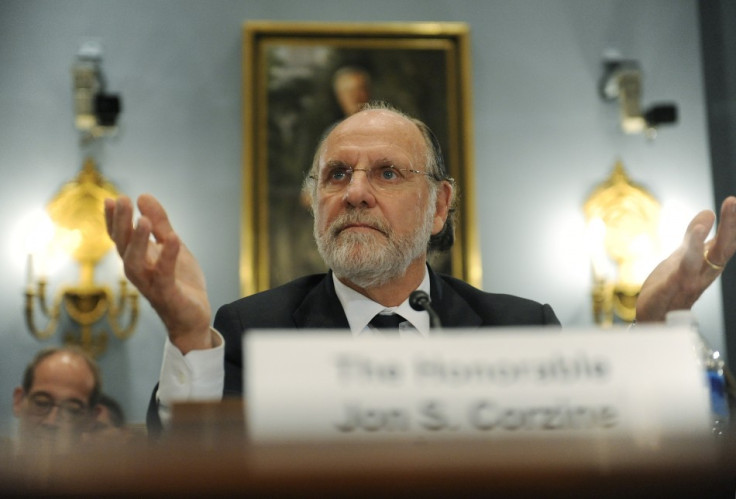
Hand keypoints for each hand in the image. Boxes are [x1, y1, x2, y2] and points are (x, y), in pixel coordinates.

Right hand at [105, 194, 212, 352]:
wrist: (192, 317)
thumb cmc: (179, 281)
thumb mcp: (171, 246)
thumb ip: (160, 224)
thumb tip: (142, 195)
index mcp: (138, 259)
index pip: (119, 237)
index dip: (113, 219)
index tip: (110, 199)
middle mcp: (139, 272)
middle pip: (123, 246)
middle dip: (121, 223)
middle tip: (121, 200)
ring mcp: (151, 284)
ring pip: (135, 263)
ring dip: (137, 241)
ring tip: (142, 220)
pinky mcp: (168, 295)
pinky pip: (164, 276)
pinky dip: (167, 257)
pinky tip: (173, 240)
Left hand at [636, 196, 735, 321]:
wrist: (657, 318)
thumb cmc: (673, 286)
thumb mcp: (684, 256)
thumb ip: (694, 236)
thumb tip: (708, 212)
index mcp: (707, 265)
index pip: (724, 242)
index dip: (731, 223)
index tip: (734, 201)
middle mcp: (701, 275)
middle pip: (719, 251)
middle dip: (728, 227)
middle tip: (732, 203)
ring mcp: (683, 286)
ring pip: (693, 265)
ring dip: (696, 245)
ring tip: (698, 227)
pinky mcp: (663, 295)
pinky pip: (669, 284)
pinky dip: (673, 273)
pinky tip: (674, 262)